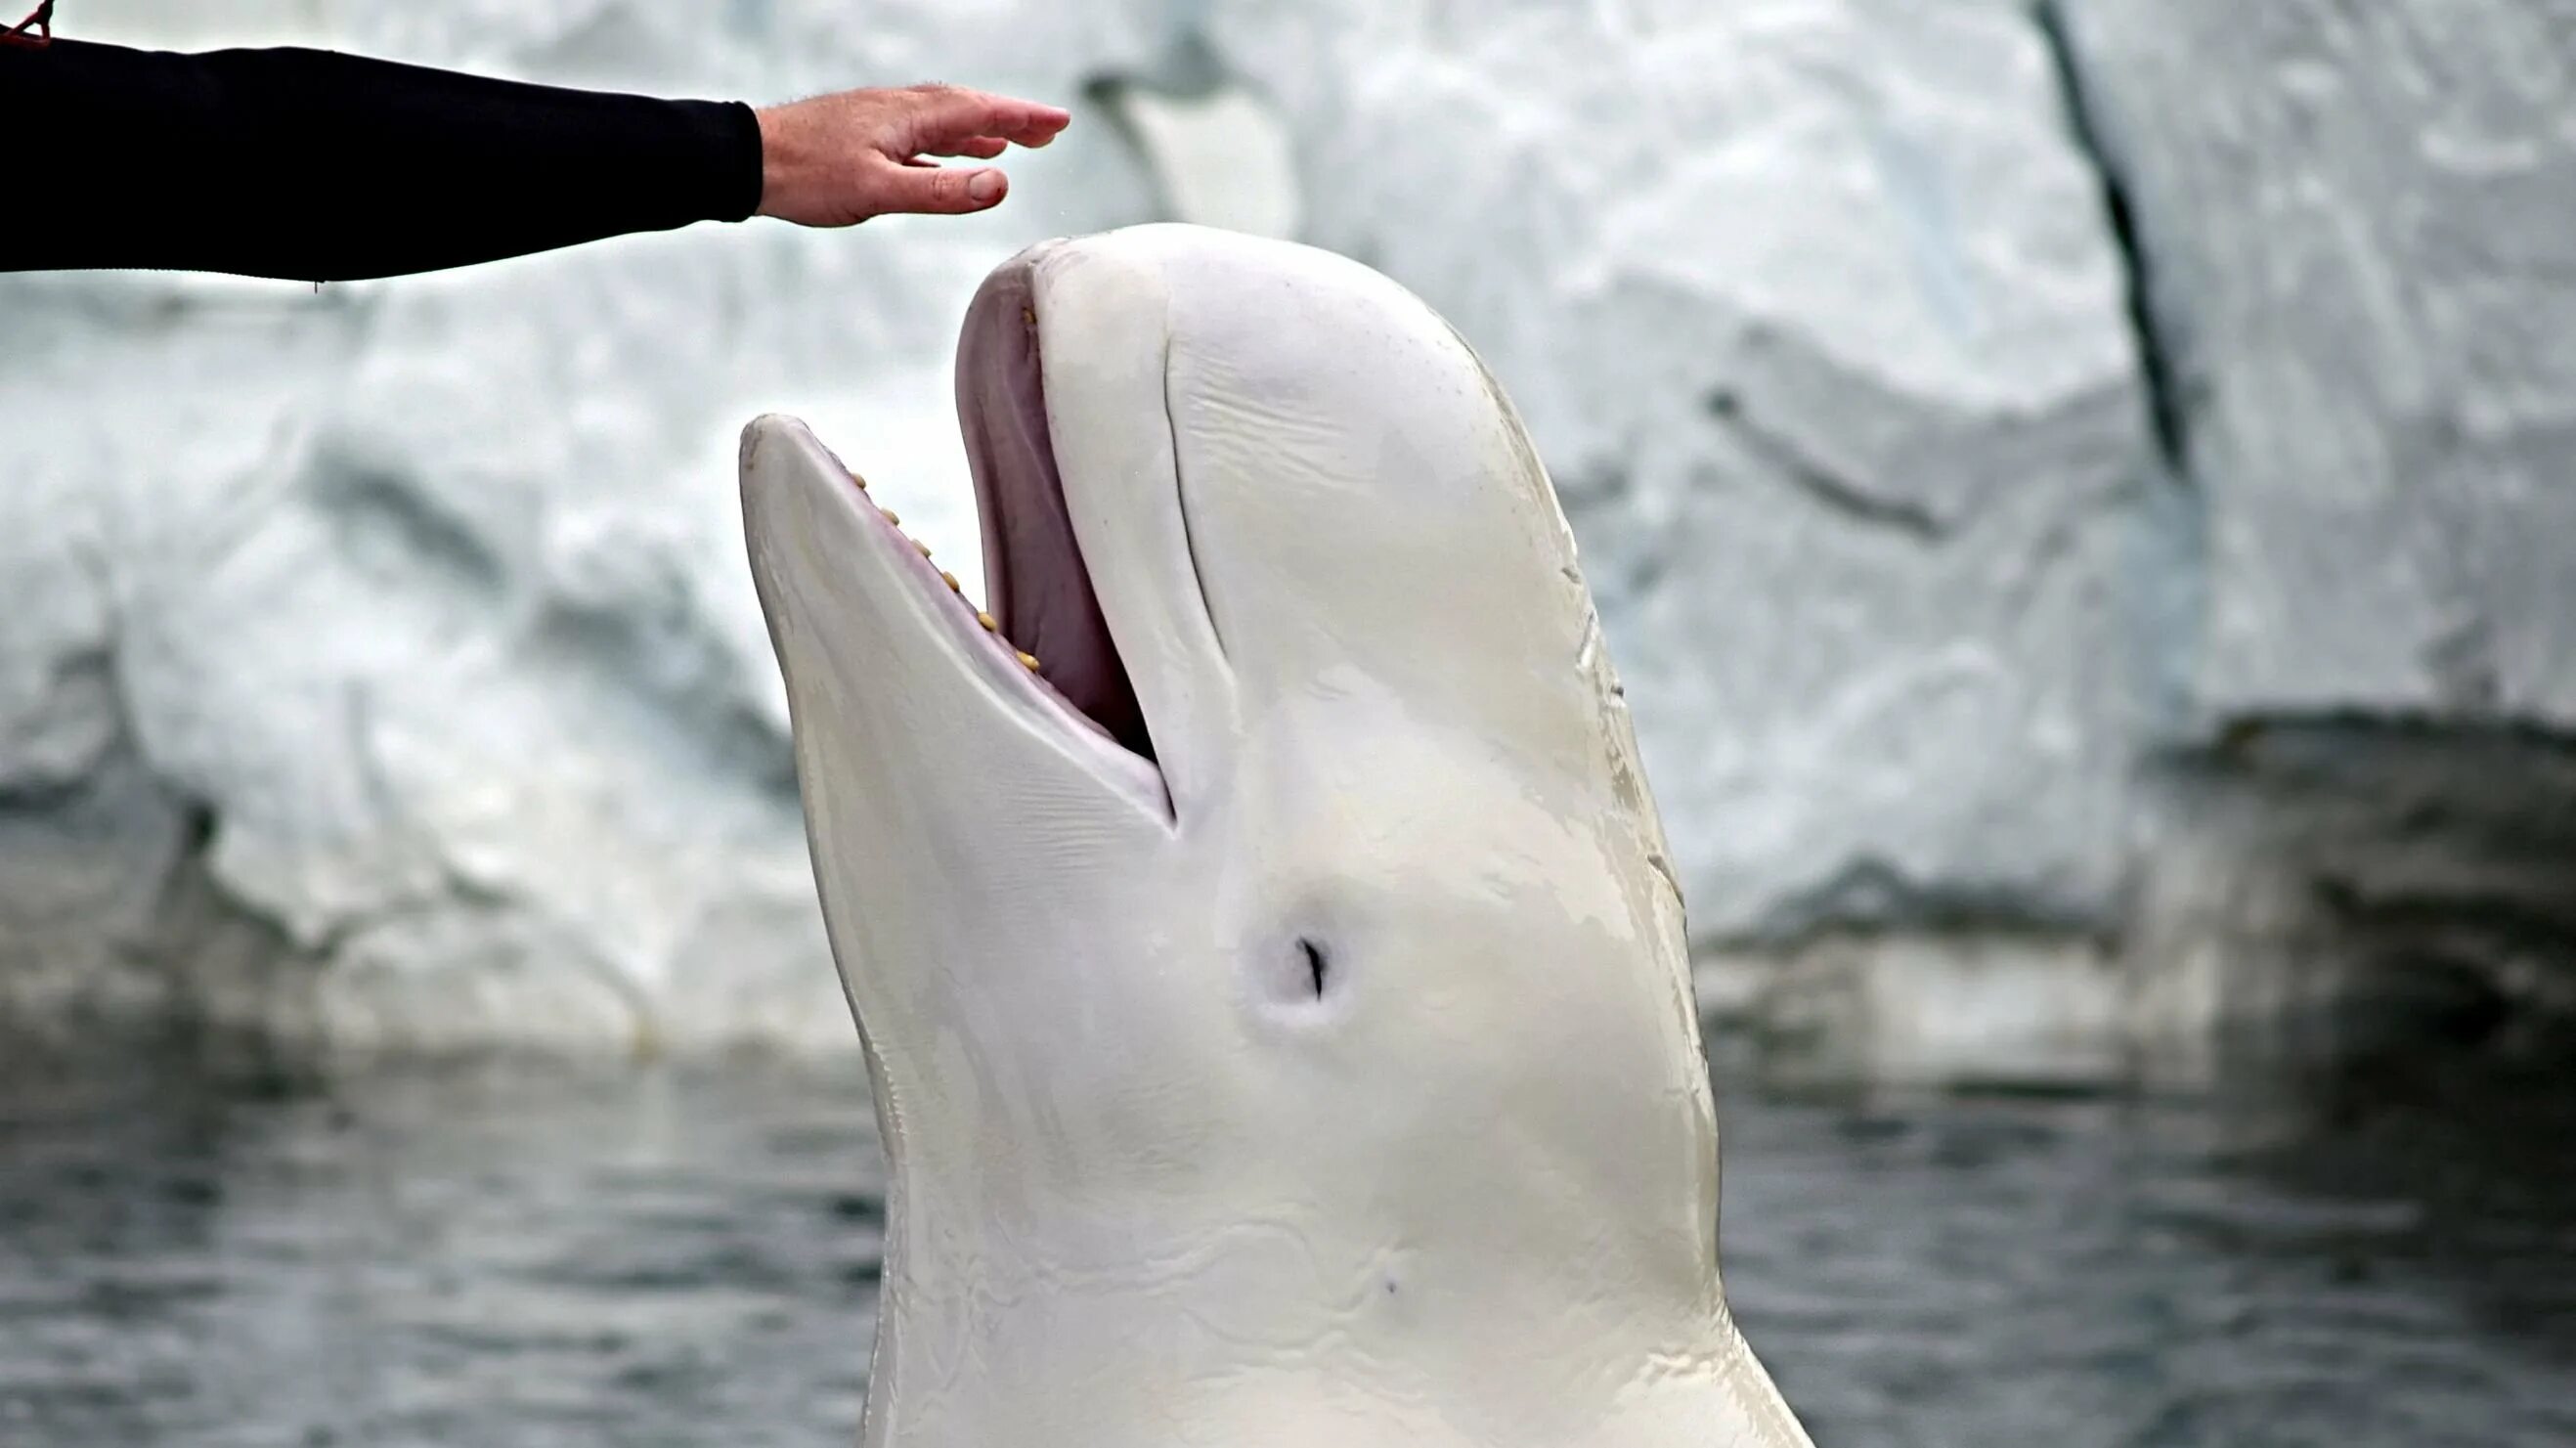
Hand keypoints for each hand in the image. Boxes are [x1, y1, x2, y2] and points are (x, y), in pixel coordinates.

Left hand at [752, 83, 1070, 225]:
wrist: (748, 162)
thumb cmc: (808, 176)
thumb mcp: (879, 191)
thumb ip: (942, 191)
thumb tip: (1001, 184)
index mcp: (910, 117)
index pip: (982, 110)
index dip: (1025, 117)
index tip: (1061, 123)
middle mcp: (900, 110)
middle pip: (970, 109)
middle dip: (1013, 118)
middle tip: (1051, 132)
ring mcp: (882, 121)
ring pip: (945, 121)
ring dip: (982, 128)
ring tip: (1013, 142)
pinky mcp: (865, 137)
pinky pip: (922, 137)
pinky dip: (949, 144)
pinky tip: (951, 159)